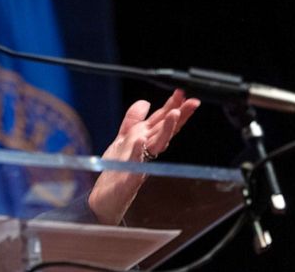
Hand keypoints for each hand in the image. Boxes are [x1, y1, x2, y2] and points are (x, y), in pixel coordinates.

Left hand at [87, 89, 199, 223]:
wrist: (103, 200)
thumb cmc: (115, 172)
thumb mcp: (123, 139)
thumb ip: (133, 120)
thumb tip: (146, 102)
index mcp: (144, 142)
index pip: (161, 122)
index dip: (172, 107)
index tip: (181, 93)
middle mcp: (145, 153)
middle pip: (164, 132)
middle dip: (178, 116)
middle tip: (190, 102)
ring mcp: (139, 165)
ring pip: (155, 146)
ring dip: (165, 131)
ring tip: (172, 115)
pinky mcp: (128, 180)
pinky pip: (134, 165)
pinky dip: (138, 153)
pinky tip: (140, 141)